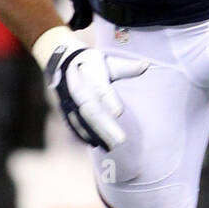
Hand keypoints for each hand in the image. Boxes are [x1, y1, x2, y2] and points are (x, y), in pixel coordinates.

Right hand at [38, 32, 147, 149]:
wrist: (62, 61)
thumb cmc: (92, 63)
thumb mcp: (107, 61)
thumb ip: (126, 67)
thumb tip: (146, 65)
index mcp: (89, 71)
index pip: (98, 87)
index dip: (108, 100)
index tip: (119, 113)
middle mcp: (77, 86)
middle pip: (91, 108)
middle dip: (105, 125)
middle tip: (121, 140)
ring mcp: (69, 99)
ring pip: (82, 119)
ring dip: (97, 134)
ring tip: (113, 146)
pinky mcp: (65, 108)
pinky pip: (74, 124)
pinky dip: (85, 135)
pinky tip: (98, 145)